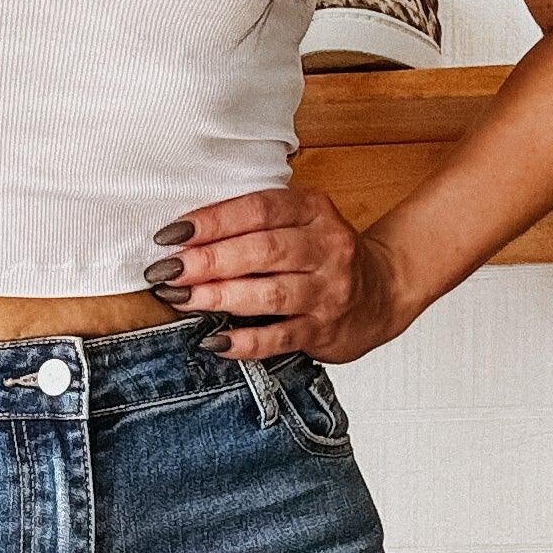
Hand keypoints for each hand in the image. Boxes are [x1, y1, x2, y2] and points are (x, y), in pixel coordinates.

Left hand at [143, 190, 415, 362]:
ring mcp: (328, 290)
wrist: (383, 291)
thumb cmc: (322, 255)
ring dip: (221, 297)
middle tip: (168, 271)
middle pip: (262, 251)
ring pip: (270, 293)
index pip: (259, 209)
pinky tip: (215, 342)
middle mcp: (326, 247)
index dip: (213, 221)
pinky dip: (245, 342)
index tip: (172, 234)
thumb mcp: (300, 222)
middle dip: (209, 261)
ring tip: (183, 300)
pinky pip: (281, 338)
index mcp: (313, 210)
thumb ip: (255, 224)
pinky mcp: (325, 330)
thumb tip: (185, 238)